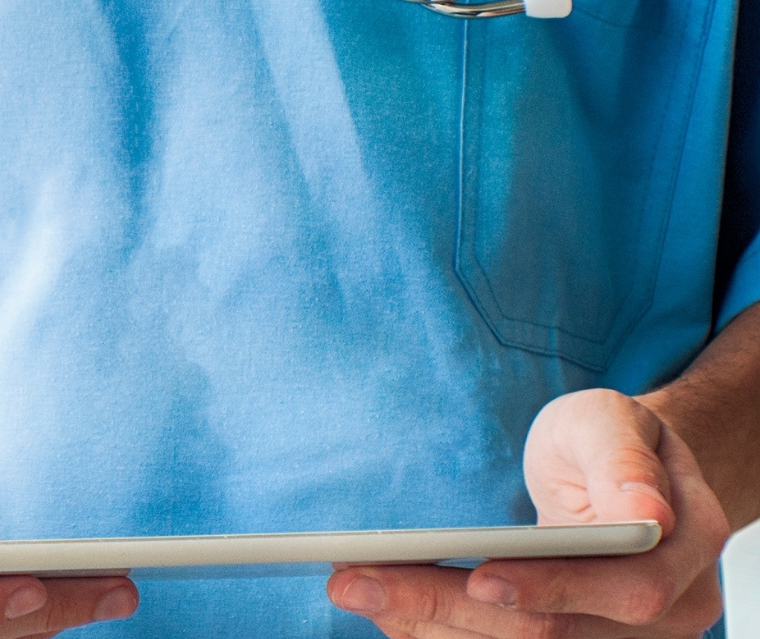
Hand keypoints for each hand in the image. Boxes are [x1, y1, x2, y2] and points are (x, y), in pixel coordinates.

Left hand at [327, 388, 730, 637]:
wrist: (621, 480)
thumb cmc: (607, 443)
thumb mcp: (611, 421)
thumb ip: (622, 463)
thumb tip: (644, 516)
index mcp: (685, 551)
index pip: (625, 590)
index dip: (551, 589)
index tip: (479, 578)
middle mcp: (667, 613)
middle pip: (552, 631)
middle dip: (444, 606)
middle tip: (354, 581)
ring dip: (428, 625)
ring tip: (354, 591)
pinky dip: (437, 633)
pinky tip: (387, 611)